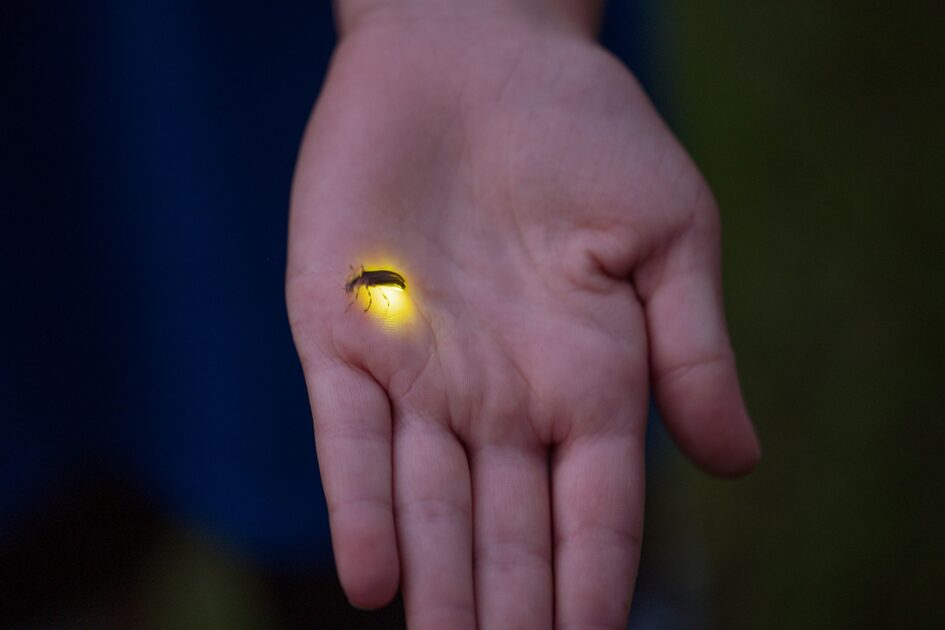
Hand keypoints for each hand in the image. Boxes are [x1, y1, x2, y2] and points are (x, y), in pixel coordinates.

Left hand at [287, 10, 758, 628]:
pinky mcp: (340, 329)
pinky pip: (346, 437)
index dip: (594, 586)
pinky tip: (374, 581)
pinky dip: (360, 507)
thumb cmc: (585, 129)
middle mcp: (501, 393)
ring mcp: (417, 368)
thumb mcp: (668, 229)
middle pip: (509, 531)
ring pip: (429, 505)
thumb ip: (693, 347)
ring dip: (437, 588)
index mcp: (588, 377)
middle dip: (511, 611)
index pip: (596, 512)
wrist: (474, 47)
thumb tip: (737, 466)